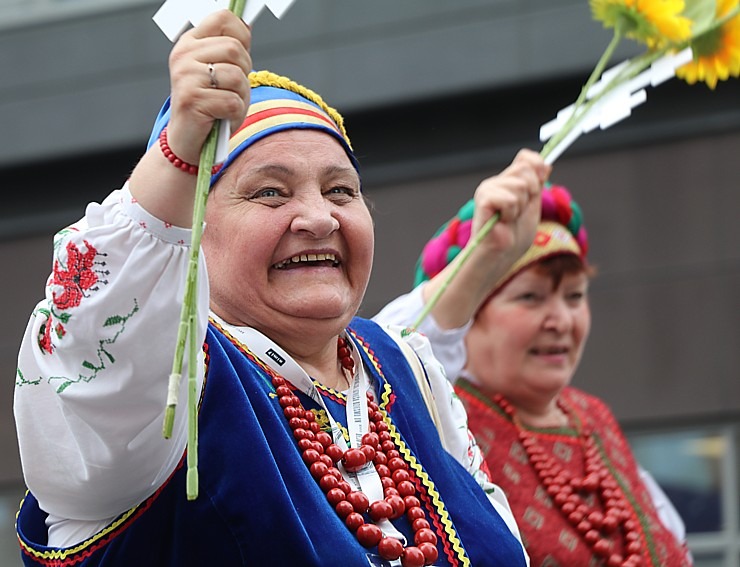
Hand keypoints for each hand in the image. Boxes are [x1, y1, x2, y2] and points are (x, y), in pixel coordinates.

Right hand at [166, 10, 251, 164]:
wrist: (188, 141)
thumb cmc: (210, 108)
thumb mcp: (221, 72)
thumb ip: (230, 50)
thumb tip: (247, 24)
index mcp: (190, 43)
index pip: (223, 18)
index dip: (241, 36)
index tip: (240, 57)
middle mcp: (184, 55)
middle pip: (235, 49)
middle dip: (244, 72)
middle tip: (231, 90)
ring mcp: (185, 77)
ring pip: (236, 76)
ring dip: (241, 96)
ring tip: (226, 105)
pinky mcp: (192, 100)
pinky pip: (232, 101)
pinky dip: (235, 114)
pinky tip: (222, 118)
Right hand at [469, 149, 549, 267]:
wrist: (501, 255)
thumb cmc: (514, 236)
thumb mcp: (532, 205)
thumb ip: (537, 184)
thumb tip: (546, 164)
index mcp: (506, 182)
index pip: (525, 158)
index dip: (537, 167)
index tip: (537, 187)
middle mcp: (495, 182)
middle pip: (526, 169)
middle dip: (531, 193)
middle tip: (518, 212)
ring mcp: (487, 189)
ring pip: (520, 186)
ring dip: (520, 207)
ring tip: (509, 219)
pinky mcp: (484, 199)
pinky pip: (510, 199)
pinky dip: (511, 214)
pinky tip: (502, 222)